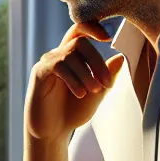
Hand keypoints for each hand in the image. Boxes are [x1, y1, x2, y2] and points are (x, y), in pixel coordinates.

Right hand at [25, 21, 126, 141]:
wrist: (52, 132)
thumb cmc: (72, 112)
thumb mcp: (96, 94)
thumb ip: (106, 76)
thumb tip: (120, 57)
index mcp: (72, 57)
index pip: (80, 31)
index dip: (93, 28)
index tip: (109, 37)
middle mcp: (58, 56)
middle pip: (79, 42)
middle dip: (97, 61)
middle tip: (107, 84)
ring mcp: (47, 63)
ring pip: (70, 54)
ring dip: (87, 73)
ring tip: (94, 92)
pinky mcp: (39, 74)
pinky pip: (58, 66)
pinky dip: (73, 79)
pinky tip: (80, 94)